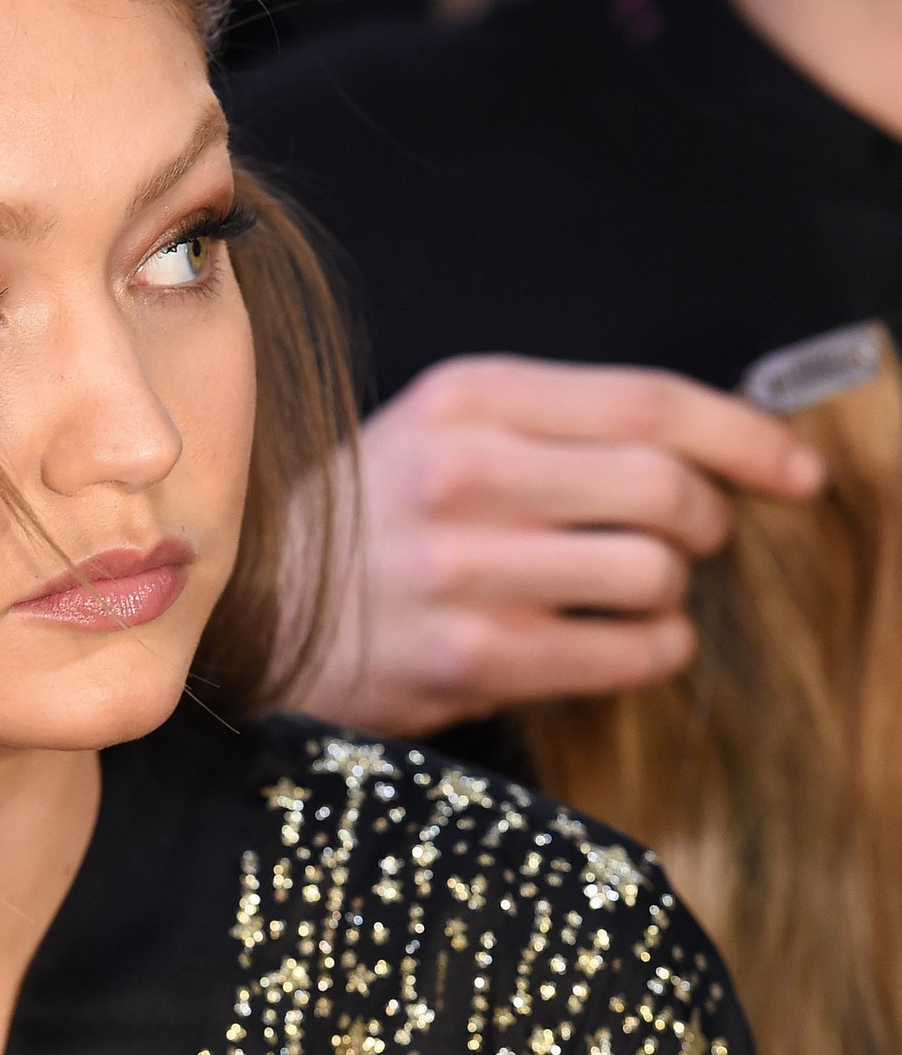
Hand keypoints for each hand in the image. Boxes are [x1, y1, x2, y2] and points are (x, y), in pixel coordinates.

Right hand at [288, 355, 824, 737]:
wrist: (259, 614)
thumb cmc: (369, 524)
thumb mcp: (437, 434)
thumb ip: (553, 429)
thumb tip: (714, 451)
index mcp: (464, 400)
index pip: (648, 402)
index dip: (745, 436)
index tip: (794, 471)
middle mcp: (462, 471)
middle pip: (668, 485)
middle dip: (707, 519)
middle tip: (685, 538)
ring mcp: (462, 566)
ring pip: (657, 572)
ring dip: (668, 591)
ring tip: (623, 593)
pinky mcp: (469, 655)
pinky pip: (630, 651)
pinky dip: (649, 650)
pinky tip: (611, 642)